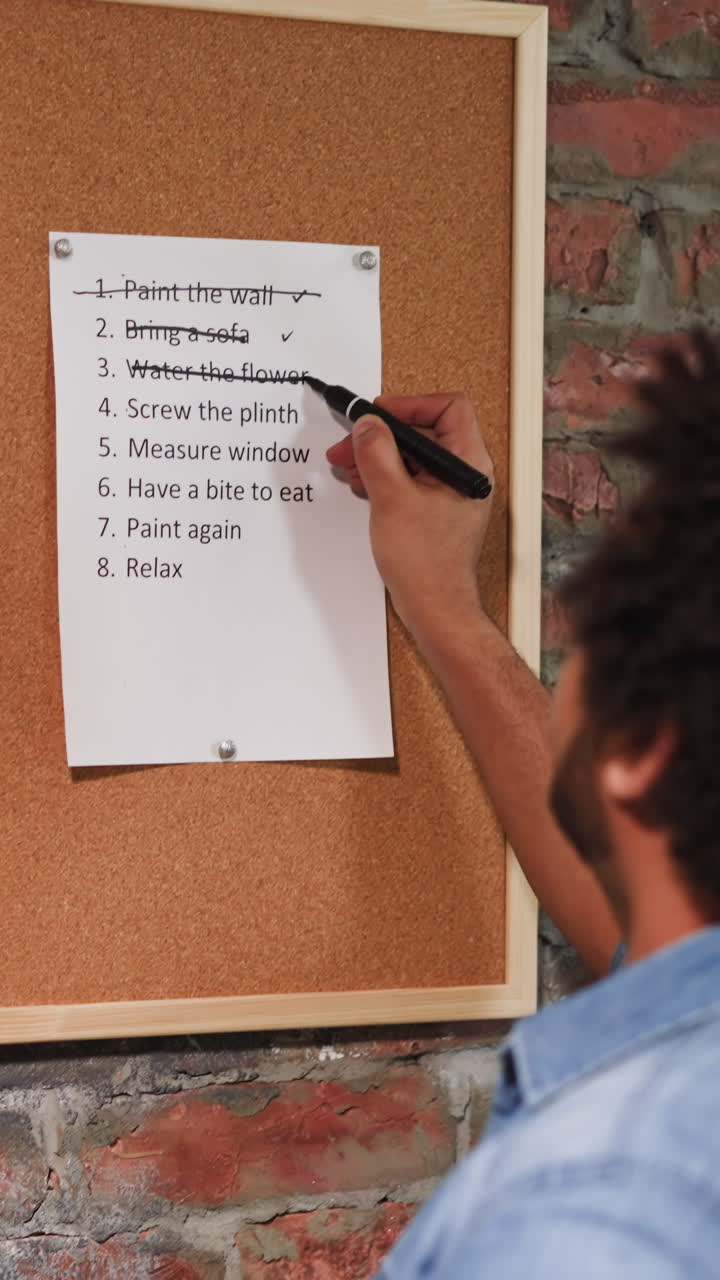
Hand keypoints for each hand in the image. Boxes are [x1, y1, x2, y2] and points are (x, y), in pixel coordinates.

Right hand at [325, 394, 494, 647]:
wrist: (434, 608)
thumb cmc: (426, 563)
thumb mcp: (392, 497)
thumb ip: (377, 453)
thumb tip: (368, 424)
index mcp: (469, 464)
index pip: (449, 409)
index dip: (412, 405)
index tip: (379, 415)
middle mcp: (464, 475)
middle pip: (425, 432)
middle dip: (383, 435)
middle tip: (351, 441)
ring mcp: (450, 494)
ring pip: (413, 458)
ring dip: (378, 456)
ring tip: (347, 464)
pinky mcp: (434, 512)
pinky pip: (409, 481)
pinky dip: (384, 477)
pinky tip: (360, 484)